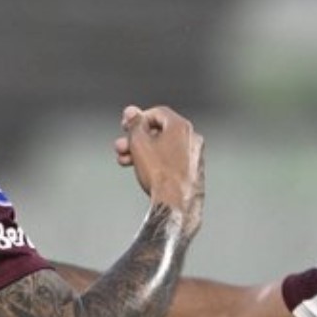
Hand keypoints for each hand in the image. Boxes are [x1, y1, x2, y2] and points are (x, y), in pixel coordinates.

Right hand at [115, 105, 204, 237]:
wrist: (177, 204)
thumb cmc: (159, 173)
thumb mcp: (139, 144)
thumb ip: (134, 124)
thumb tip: (131, 111)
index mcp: (181, 126)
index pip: (157, 112)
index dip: (138, 118)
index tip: (125, 127)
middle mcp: (192, 138)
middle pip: (159, 131)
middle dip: (136, 139)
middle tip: (121, 146)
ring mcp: (194, 155)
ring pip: (164, 147)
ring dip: (142, 151)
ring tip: (126, 161)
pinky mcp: (193, 171)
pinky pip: (172, 159)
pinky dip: (156, 161)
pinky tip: (142, 171)